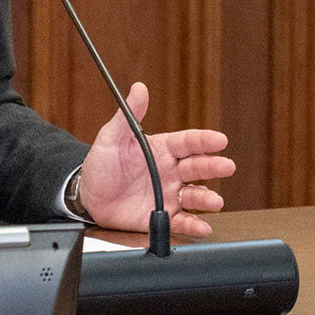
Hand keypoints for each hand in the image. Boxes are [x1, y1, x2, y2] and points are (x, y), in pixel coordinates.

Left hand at [78, 82, 234, 237]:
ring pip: (195, 195)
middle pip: (198, 167)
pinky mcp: (161, 215)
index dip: (204, 140)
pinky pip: (182, 221)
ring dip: (207, 198)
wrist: (88, 197)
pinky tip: (203, 227)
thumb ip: (128, 115)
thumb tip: (139, 88)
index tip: (220, 139)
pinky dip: (194, 225)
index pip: (188, 142)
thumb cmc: (101, 165)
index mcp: (161, 149)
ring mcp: (168, 194)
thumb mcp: (111, 138)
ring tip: (214, 201)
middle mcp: (170, 171)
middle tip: (226, 166)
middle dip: (214, 166)